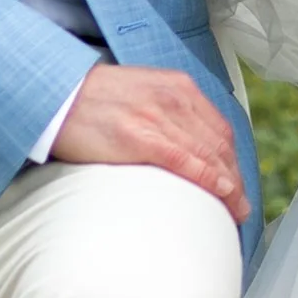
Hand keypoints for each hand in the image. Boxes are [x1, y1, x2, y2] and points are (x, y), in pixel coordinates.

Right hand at [49, 63, 249, 224]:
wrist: (56, 93)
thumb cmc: (94, 98)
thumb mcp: (142, 91)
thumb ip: (168, 110)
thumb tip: (186, 142)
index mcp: (178, 86)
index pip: (219, 128)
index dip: (233, 161)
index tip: (237, 184)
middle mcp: (175, 98)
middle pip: (220, 144)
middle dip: (236, 178)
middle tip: (241, 206)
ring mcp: (158, 117)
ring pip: (209, 154)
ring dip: (229, 186)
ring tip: (235, 211)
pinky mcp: (140, 136)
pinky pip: (185, 160)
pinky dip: (208, 178)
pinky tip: (221, 193)